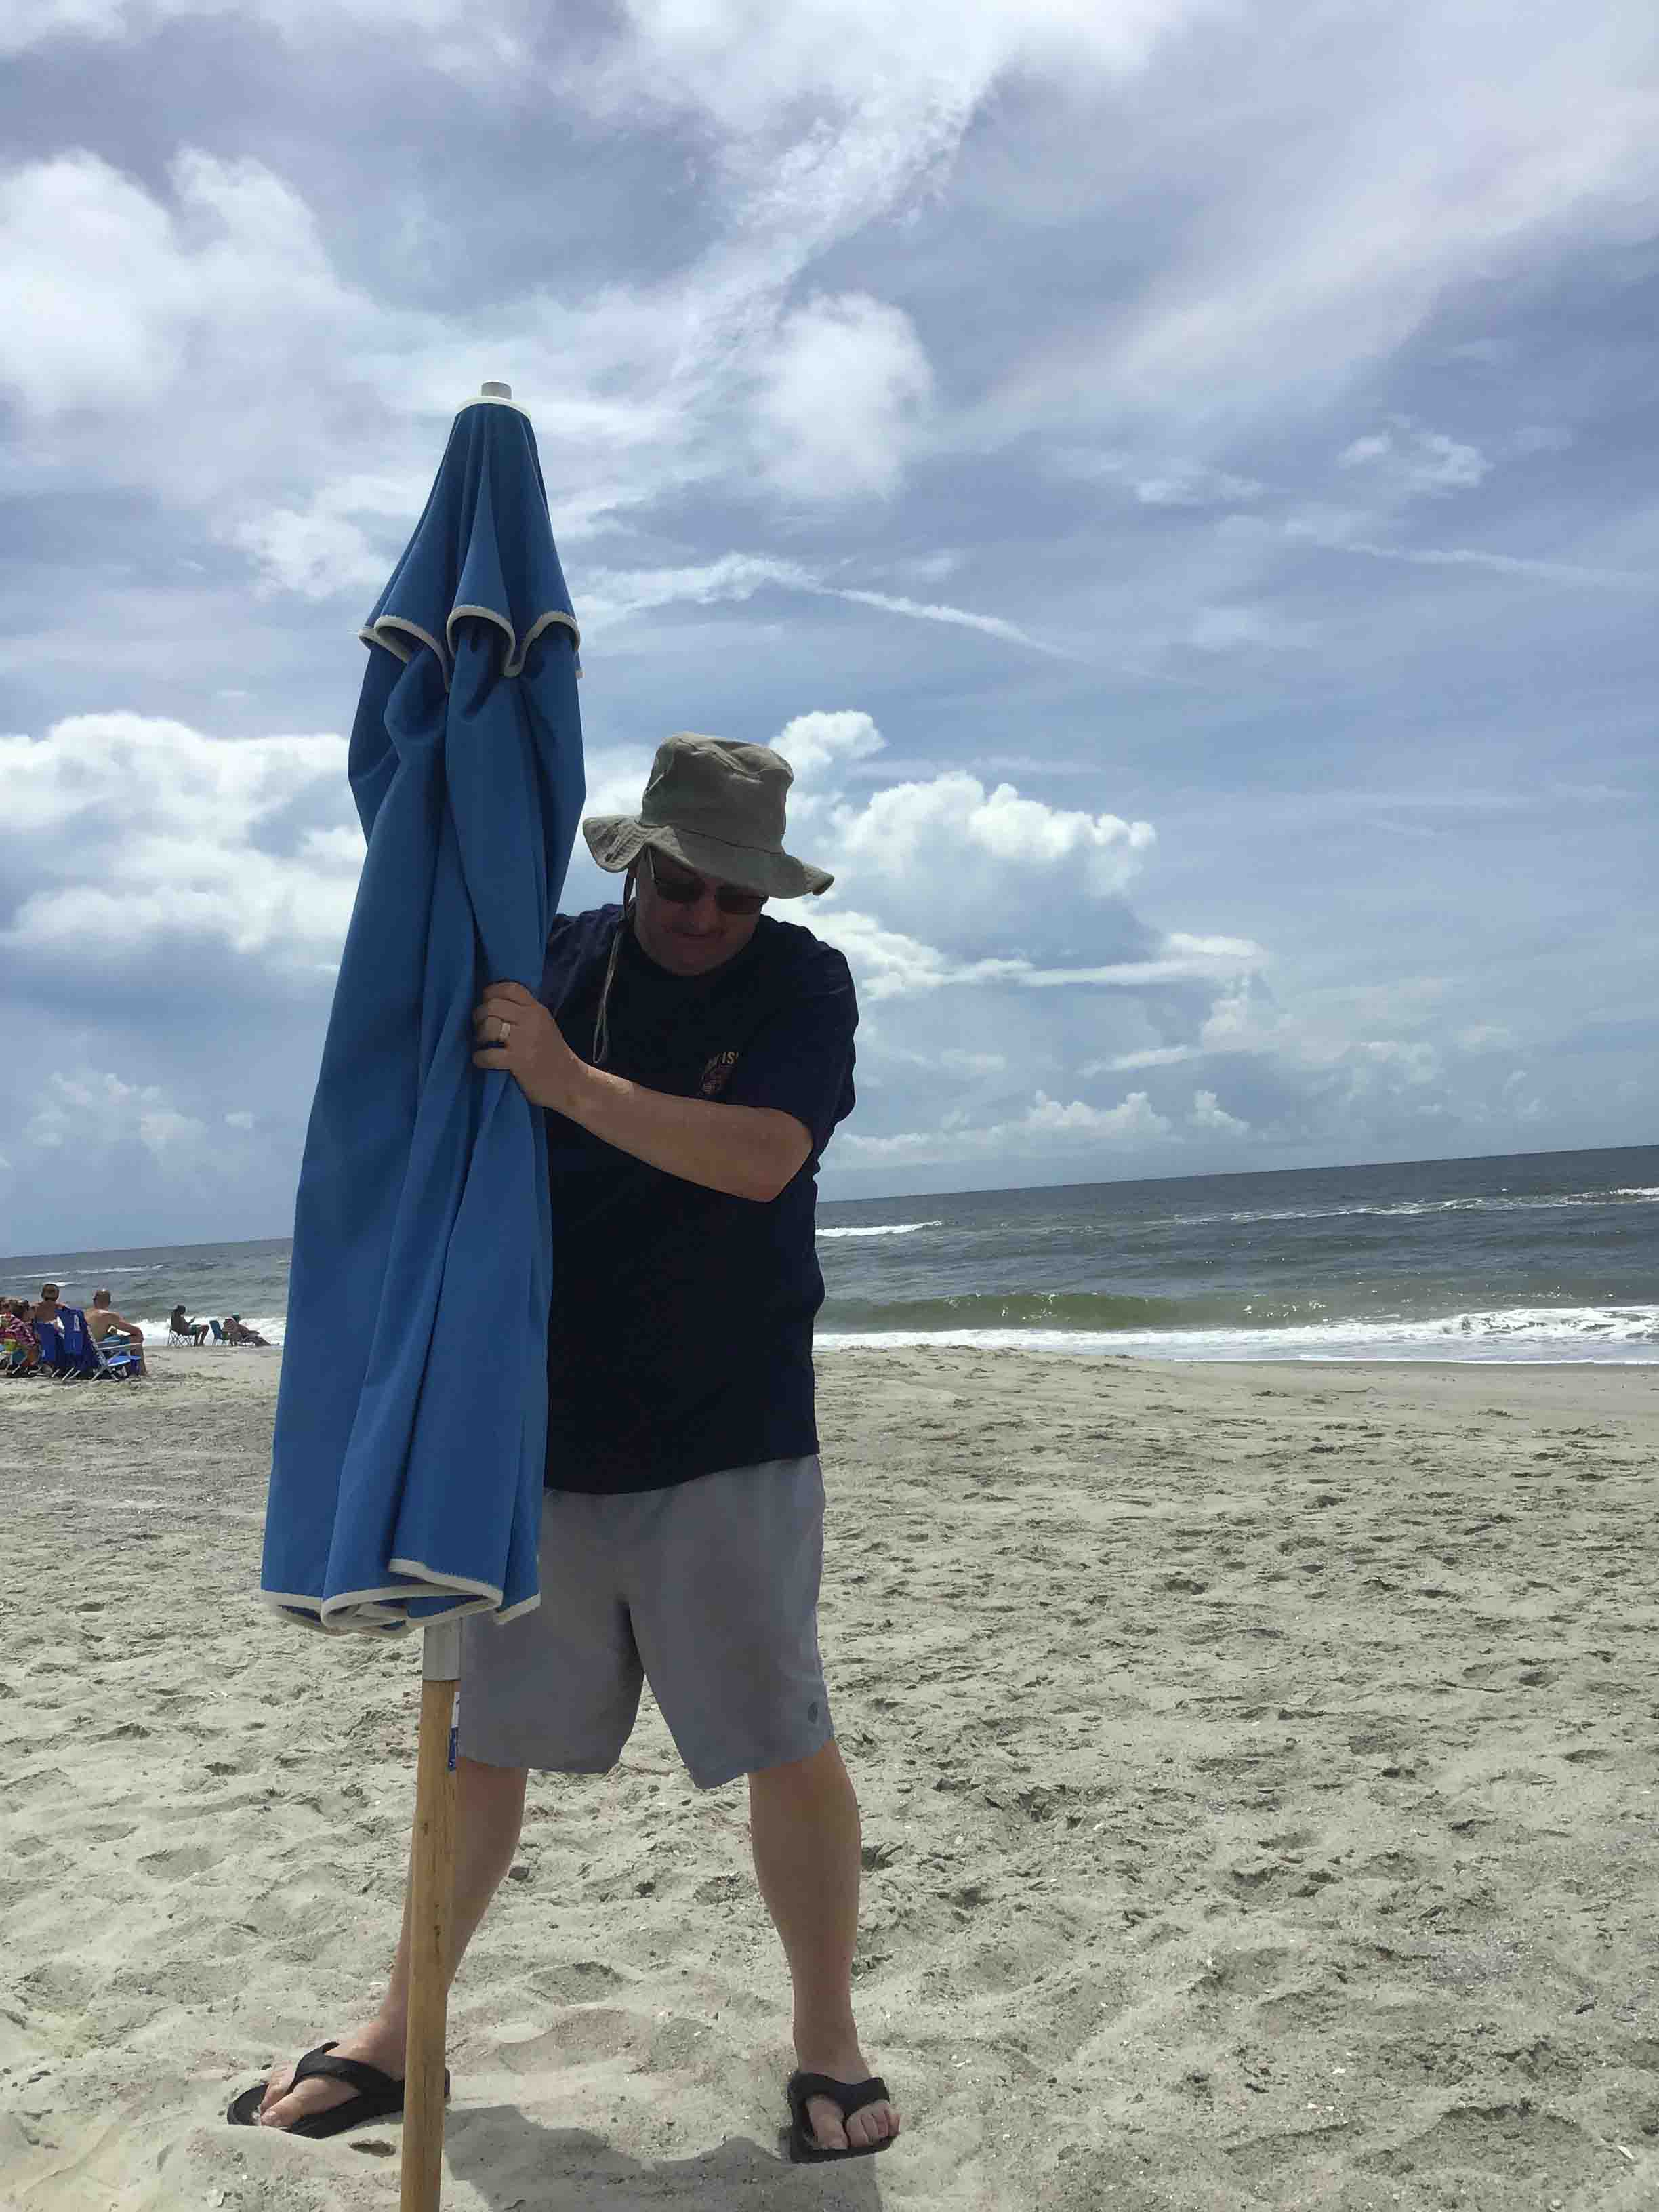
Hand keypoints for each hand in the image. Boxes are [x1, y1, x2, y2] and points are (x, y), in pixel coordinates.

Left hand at [471, 981, 581, 1111]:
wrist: (570, 1082)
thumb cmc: (553, 1054)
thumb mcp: (544, 1025)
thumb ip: (525, 1013)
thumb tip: (494, 1004)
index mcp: (537, 1010)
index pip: (510, 988)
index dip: (491, 992)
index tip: (486, 1003)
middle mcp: (531, 1020)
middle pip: (493, 1005)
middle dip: (479, 1016)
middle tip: (480, 1029)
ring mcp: (524, 1041)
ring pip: (489, 1025)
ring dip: (479, 1035)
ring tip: (483, 1043)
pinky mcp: (518, 1061)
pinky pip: (488, 1054)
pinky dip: (479, 1058)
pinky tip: (482, 1060)